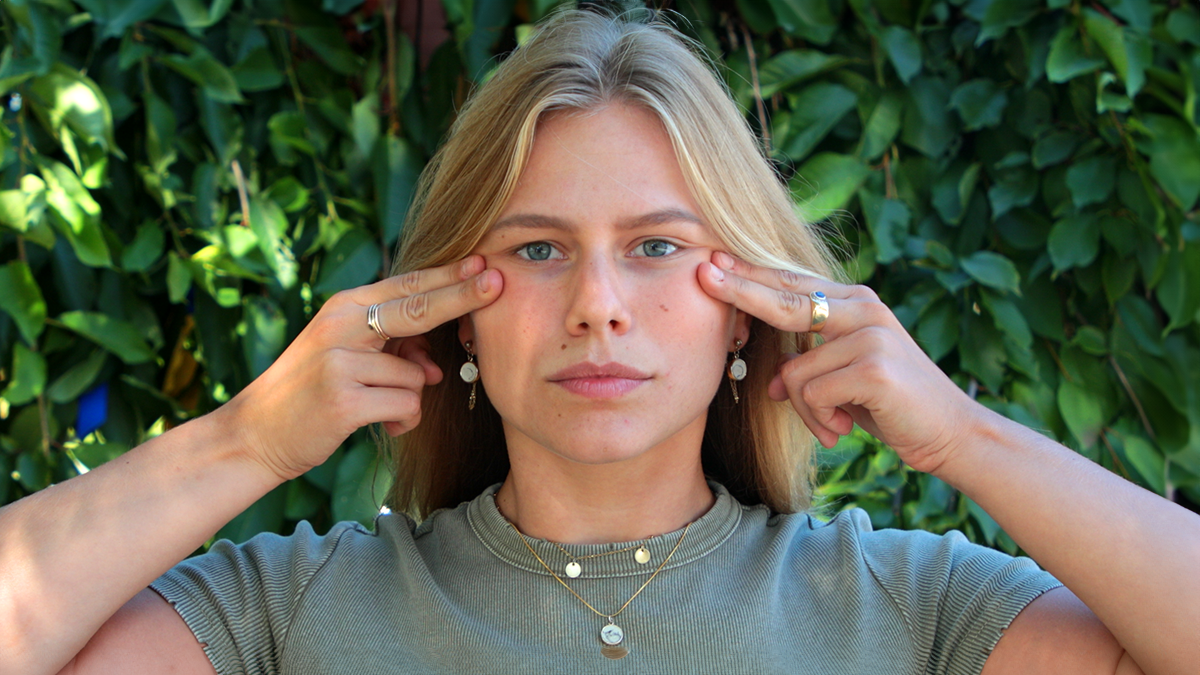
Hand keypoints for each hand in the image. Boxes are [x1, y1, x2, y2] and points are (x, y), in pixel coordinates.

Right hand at [220, 255, 502, 481]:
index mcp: (343, 308)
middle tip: (498, 283)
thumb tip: (435, 369)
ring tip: (379, 409)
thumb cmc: (310, 393)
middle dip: (463, 296)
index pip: (406, 286)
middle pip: (418, 308)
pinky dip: (403, 420)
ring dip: (410, 398)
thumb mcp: (345, 357)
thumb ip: (389, 350)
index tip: (485, 264)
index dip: (449, 276)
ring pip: (416, 375)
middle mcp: (340, 327)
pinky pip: (407, 405)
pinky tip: (379, 425)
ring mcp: (340, 363)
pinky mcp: (344, 400)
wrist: (255, 434)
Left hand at [697, 251, 980, 475]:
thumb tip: (769, 381)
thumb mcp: (844, 380)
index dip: (750, 276)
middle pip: (785, 301)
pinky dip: (819, 419)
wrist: (951, 433)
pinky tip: (845, 428)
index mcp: (855, 304)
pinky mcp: (873, 366)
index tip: (712, 262)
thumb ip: (811, 368)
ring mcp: (870, 334)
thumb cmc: (891, 406)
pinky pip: (811, 393)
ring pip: (794, 371)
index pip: (793, 286)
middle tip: (702, 276)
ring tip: (834, 425)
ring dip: (805, 410)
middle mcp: (864, 309)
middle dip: (740, 291)